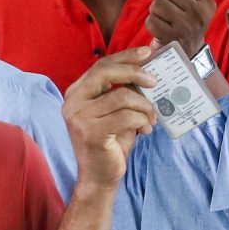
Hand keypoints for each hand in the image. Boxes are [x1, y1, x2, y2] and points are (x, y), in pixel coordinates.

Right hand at [64, 49, 159, 191]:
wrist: (99, 177)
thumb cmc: (111, 143)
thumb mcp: (117, 112)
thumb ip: (124, 91)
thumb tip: (148, 70)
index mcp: (77, 93)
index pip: (101, 65)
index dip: (126, 56)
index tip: (147, 52)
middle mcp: (73, 102)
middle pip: (106, 72)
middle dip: (135, 72)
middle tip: (155, 81)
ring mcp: (79, 117)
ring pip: (122, 96)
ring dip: (145, 107)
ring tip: (151, 119)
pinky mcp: (91, 132)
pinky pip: (126, 116)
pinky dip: (142, 121)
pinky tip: (145, 131)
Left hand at [143, 0, 218, 55]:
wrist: (189, 53)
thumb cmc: (186, 23)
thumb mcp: (187, 3)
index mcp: (206, 2)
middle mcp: (199, 13)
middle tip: (165, 5)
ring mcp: (186, 26)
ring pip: (158, 3)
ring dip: (155, 9)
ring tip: (163, 17)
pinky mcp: (172, 37)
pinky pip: (151, 20)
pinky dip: (151, 22)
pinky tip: (159, 27)